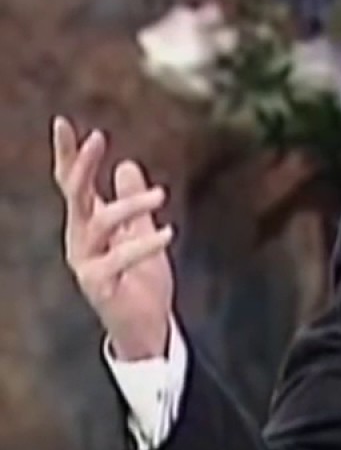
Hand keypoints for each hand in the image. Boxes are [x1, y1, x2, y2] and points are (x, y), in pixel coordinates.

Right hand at [52, 117, 174, 360]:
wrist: (147, 326)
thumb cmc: (141, 280)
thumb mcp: (141, 232)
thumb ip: (131, 202)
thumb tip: (128, 165)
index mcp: (89, 224)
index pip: (72, 184)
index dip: (68, 155)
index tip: (64, 123)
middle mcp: (80, 240)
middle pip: (73, 195)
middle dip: (82, 165)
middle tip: (97, 138)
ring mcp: (85, 263)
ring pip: (97, 223)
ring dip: (128, 205)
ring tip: (160, 195)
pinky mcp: (98, 285)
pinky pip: (117, 260)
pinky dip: (142, 245)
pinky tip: (167, 233)